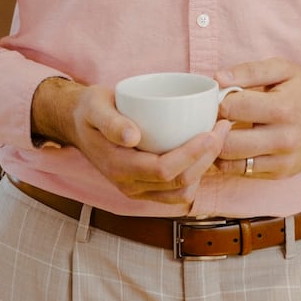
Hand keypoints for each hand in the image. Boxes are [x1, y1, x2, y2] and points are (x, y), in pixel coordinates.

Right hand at [32, 77, 232, 207]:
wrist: (78, 123)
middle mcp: (129, 185)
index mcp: (118, 167)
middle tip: (222, 128)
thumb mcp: (95, 107)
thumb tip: (132, 136)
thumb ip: (110, 121)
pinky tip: (203, 152)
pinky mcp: (146, 188)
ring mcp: (138, 190)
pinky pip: (177, 192)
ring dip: (204, 169)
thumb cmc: (90, 110)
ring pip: (182, 193)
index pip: (163, 170)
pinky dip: (195, 176)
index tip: (210, 131)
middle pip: (179, 183)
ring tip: (216, 138)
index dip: (191, 154)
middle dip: (207, 158)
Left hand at [213, 59, 300, 178]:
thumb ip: (249, 71)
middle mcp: (284, 139)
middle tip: (212, 117)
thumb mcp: (281, 69)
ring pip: (231, 162)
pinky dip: (230, 160)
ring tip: (219, 131)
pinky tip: (232, 144)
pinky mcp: (280, 174)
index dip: (217, 101)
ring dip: (217, 147)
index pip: (232, 108)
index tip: (217, 97)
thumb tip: (218, 79)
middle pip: (228, 142)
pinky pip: (241, 172)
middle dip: (213, 128)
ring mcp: (283, 161)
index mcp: (283, 108)